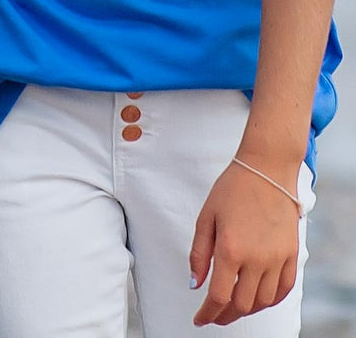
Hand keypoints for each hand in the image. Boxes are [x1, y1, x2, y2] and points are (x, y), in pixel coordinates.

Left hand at [189, 160, 299, 325]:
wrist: (266, 169)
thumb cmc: (233, 188)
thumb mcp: (206, 216)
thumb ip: (199, 253)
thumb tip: (195, 284)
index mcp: (230, 248)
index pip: (218, 296)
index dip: (207, 313)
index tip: (200, 319)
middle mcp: (256, 258)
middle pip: (241, 304)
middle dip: (225, 315)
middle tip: (214, 314)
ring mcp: (277, 258)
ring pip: (263, 301)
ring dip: (246, 309)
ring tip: (234, 306)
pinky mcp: (291, 254)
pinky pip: (284, 289)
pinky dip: (271, 300)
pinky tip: (259, 299)